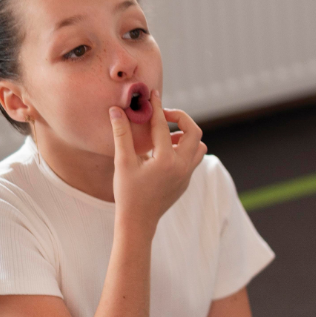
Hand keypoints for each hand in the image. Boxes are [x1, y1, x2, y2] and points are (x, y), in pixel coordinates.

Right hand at [108, 92, 205, 234]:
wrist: (138, 222)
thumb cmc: (128, 193)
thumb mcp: (122, 162)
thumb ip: (122, 134)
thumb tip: (116, 110)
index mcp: (166, 160)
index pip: (164, 125)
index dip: (157, 107)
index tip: (153, 94)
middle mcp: (182, 167)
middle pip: (194, 131)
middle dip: (180, 118)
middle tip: (163, 116)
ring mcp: (187, 175)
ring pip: (199, 146)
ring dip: (186, 136)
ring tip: (166, 135)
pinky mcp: (186, 181)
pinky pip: (193, 159)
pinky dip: (184, 149)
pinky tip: (164, 151)